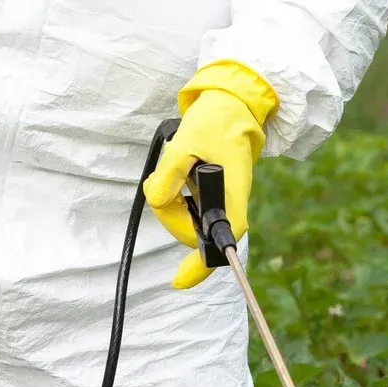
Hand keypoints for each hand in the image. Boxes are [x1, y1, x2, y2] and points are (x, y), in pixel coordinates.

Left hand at [142, 62, 276, 288]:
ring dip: (168, 198)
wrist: (231, 105)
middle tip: (164, 179)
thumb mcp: (187, 143)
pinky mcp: (207, 195)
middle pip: (191, 231)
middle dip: (169, 212)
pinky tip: (175, 169)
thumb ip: (169, 175)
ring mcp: (218, 201)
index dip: (200, 265)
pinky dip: (171, 192)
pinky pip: (183, 205)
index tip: (178, 282)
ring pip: (183, 218)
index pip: (221, 241)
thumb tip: (155, 200)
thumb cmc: (215, 123)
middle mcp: (227, 204)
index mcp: (232, 196)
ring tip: (174, 165)